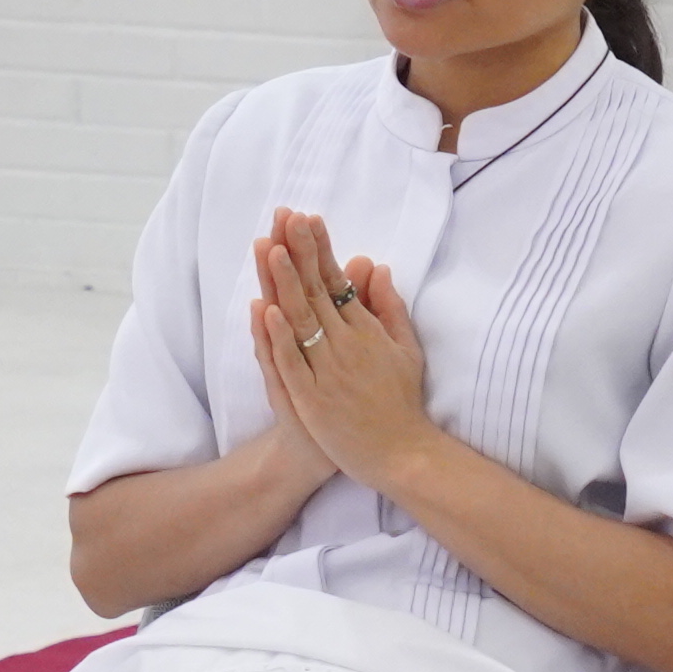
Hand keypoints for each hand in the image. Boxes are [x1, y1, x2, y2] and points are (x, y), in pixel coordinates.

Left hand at [248, 207, 438, 482]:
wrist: (401, 454)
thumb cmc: (402, 402)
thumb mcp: (406, 348)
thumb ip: (390, 307)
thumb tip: (376, 267)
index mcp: (367, 330)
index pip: (337, 280)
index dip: (319, 249)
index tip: (306, 219)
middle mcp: (347, 345)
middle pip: (315, 291)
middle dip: (298, 252)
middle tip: (284, 216)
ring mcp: (328, 372)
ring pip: (301, 320)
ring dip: (284, 283)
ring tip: (271, 249)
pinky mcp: (313, 399)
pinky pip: (291, 363)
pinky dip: (278, 337)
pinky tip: (266, 310)